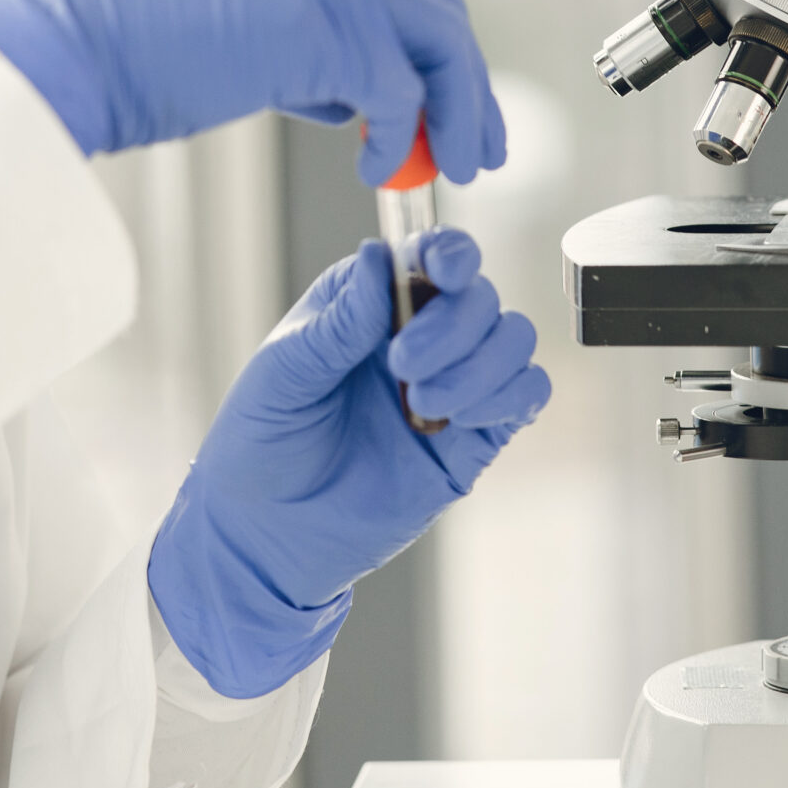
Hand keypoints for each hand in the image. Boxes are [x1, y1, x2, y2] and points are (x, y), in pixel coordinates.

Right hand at [0, 0, 506, 184]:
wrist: (63, 51)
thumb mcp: (225, 39)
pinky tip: (380, 169)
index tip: (444, 113)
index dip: (429, 53)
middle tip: (479, 147)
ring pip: (435, 39)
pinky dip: (403, 136)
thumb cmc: (118, 58)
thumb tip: (347, 96)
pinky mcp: (318, 27)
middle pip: (432, 6)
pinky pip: (396, 88)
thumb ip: (293, 50)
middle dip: (466, 81)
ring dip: (455, 108)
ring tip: (456, 167)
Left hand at [145, 229, 550, 696]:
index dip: (449, 252)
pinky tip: (462, 419)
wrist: (267, 534)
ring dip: (481, 364)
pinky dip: (511, 396)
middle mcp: (418, 334)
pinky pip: (526, 395)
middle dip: (452, 325)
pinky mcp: (473, 440)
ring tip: (424, 404)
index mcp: (369, 304)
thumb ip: (340, 322)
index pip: (427, 255)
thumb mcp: (285, 374)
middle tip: (401, 367)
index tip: (443, 270)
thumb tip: (378, 255)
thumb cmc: (261, 442)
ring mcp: (451, 385)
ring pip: (512, 338)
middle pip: (479, 295)